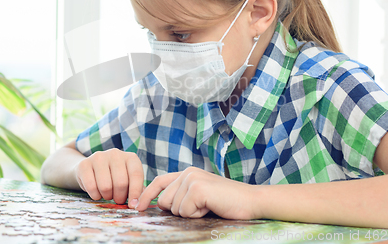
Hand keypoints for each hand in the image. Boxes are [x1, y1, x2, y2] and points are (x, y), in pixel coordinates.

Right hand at [74, 148, 143, 207]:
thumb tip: (140, 204)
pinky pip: (91, 187)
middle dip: (120, 197)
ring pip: (106, 186)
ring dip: (107, 196)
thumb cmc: (115, 178)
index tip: (133, 206)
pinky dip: (95, 195)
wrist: (91, 169)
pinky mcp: (84, 164)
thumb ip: (137, 190)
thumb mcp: (129, 181)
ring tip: (107, 194)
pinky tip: (97, 192)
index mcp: (130, 157)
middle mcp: (115, 154)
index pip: (136, 175)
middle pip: (121, 183)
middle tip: (118, 199)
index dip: (135, 192)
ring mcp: (99, 157)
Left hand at [135, 167, 261, 218]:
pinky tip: (211, 207)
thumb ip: (182, 195)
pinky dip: (197, 215)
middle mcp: (187, 172)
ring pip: (174, 208)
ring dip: (190, 214)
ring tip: (208, 206)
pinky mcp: (198, 189)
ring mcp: (192, 179)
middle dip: (179, 211)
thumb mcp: (200, 196)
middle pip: (164, 201)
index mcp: (187, 173)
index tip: (136, 207)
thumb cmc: (227, 203)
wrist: (251, 201)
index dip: (146, 195)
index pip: (159, 182)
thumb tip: (159, 204)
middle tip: (201, 207)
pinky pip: (185, 212)